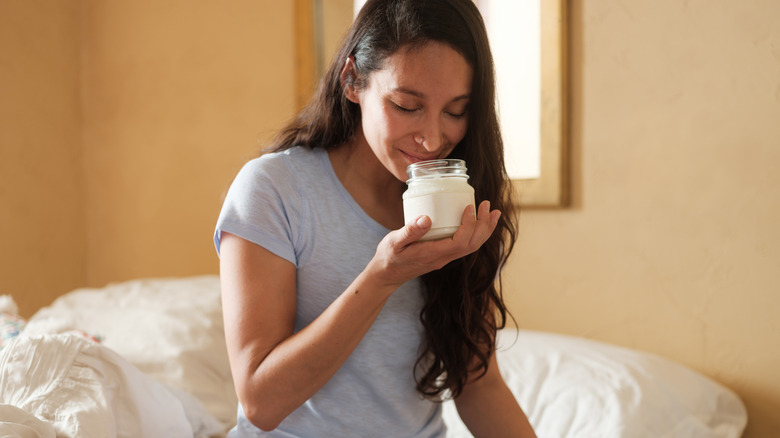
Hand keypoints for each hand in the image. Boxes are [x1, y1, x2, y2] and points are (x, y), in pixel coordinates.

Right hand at [367, 200, 500, 287]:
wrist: (386, 275)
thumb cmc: (389, 257)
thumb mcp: (394, 242)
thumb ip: (410, 231)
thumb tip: (426, 218)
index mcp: (432, 254)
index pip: (460, 242)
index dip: (469, 225)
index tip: (470, 207)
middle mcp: (443, 258)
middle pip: (472, 245)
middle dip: (484, 225)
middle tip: (488, 205)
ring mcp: (444, 258)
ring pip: (472, 247)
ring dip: (485, 230)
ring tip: (493, 213)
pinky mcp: (443, 255)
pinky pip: (465, 246)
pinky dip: (476, 234)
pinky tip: (478, 223)